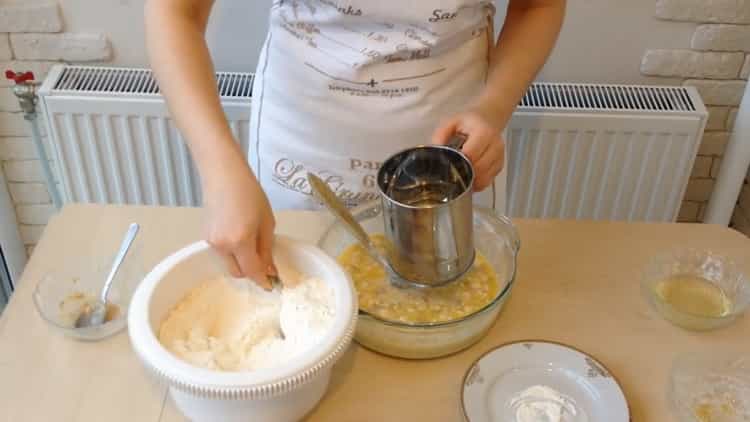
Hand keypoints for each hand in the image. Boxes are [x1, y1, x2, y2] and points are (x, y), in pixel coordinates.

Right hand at [202, 155, 275, 288]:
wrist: (224, 175)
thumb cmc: (250, 194)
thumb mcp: (267, 222)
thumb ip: (267, 249)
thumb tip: (270, 270)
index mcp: (240, 241)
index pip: (252, 271)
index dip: (263, 281)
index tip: (272, 285)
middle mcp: (222, 246)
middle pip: (237, 272)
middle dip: (251, 271)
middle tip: (263, 259)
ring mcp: (211, 242)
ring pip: (228, 263)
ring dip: (241, 260)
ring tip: (250, 239)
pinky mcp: (205, 236)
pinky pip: (221, 252)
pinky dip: (232, 250)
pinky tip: (238, 232)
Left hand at [432, 109, 504, 191]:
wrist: (487, 120)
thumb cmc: (468, 123)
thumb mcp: (451, 122)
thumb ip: (441, 135)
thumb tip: (435, 152)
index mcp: (484, 132)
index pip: (472, 154)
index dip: (459, 162)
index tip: (449, 164)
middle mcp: (495, 145)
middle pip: (480, 168)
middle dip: (464, 173)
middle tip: (452, 172)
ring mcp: (499, 156)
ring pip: (485, 177)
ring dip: (471, 180)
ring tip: (460, 175)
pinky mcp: (500, 165)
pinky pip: (488, 180)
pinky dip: (478, 183)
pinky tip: (469, 177)